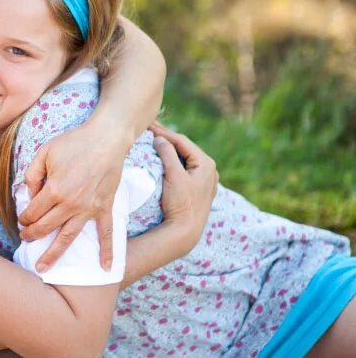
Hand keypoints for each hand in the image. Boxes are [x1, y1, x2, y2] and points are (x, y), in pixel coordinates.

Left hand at [18, 122, 129, 272]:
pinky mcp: (104, 207)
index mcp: (54, 190)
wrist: (106, 138)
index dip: (24, 218)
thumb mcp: (44, 152)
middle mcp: (70, 204)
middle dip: (32, 235)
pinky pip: (106, 233)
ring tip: (43, 268)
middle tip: (25, 239)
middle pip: (46, 227)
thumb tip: (29, 195)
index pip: (33, 212)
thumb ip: (32, 174)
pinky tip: (105, 268)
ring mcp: (89, 208)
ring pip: (68, 237)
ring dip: (54, 254)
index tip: (21, 219)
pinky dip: (107, 252)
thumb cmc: (74, 142)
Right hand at [150, 122, 218, 252]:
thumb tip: (160, 138)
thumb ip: (168, 154)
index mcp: (206, 163)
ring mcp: (204, 179)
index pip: (182, 141)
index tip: (148, 126)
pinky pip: (185, 168)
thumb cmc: (181, 203)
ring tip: (155, 140)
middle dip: (167, 139)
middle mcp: (209, 169)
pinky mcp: (198, 188)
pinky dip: (173, 160)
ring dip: (170, 149)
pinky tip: (164, 158)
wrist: (185, 231)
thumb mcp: (174, 175)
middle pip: (184, 148)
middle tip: (150, 130)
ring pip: (184, 157)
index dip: (164, 133)